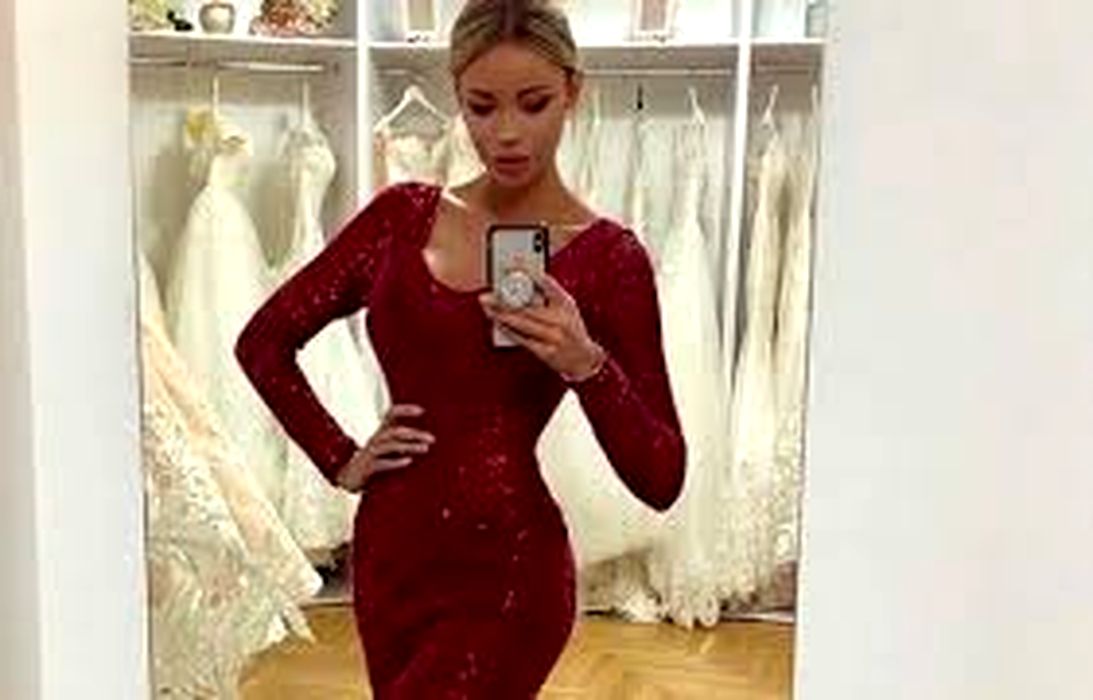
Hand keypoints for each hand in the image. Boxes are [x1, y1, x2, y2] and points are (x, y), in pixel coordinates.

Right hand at [336, 404, 435, 492]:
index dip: (405, 410)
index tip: (422, 411)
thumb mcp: (387, 448)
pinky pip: (381, 463)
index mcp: (380, 432)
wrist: (349, 478)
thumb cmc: (373, 461)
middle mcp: (375, 440)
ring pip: (390, 445)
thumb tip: (425, 441)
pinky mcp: (367, 467)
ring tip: (425, 449)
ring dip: (408, 446)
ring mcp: (370, 453)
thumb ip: (402, 442)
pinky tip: (408, 461)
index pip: (390, 414)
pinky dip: (395, 461)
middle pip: (395, 431)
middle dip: (414, 434)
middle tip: (432, 439)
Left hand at [478, 261, 606, 380]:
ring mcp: (553, 337)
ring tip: (487, 307)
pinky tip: (497, 323)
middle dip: (504, 299)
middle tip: (488, 293)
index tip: (510, 264)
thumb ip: (548, 295)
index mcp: (566, 304)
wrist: (584, 359)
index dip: (527, 271)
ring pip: (522, 323)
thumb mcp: (566, 307)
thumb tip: (521, 282)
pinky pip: (522, 339)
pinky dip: (508, 330)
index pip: (546, 282)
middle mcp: (561, 320)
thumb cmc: (571, 329)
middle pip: (527, 305)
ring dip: (501, 314)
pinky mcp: (546, 352)